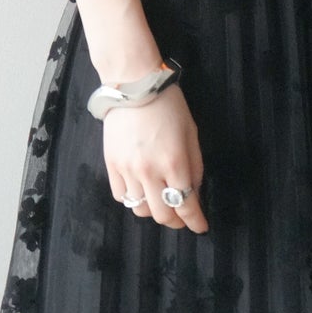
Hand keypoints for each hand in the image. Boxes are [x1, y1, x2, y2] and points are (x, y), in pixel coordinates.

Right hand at [103, 84, 207, 232]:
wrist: (134, 85)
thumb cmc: (168, 105)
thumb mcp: (191, 133)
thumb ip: (195, 166)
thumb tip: (194, 192)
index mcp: (175, 163)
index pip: (187, 205)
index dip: (196, 222)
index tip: (200, 227)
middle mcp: (150, 172)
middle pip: (163, 215)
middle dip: (176, 222)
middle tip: (182, 217)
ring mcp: (128, 170)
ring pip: (140, 209)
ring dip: (154, 210)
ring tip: (160, 201)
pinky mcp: (111, 165)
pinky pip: (121, 196)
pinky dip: (133, 199)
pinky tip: (141, 189)